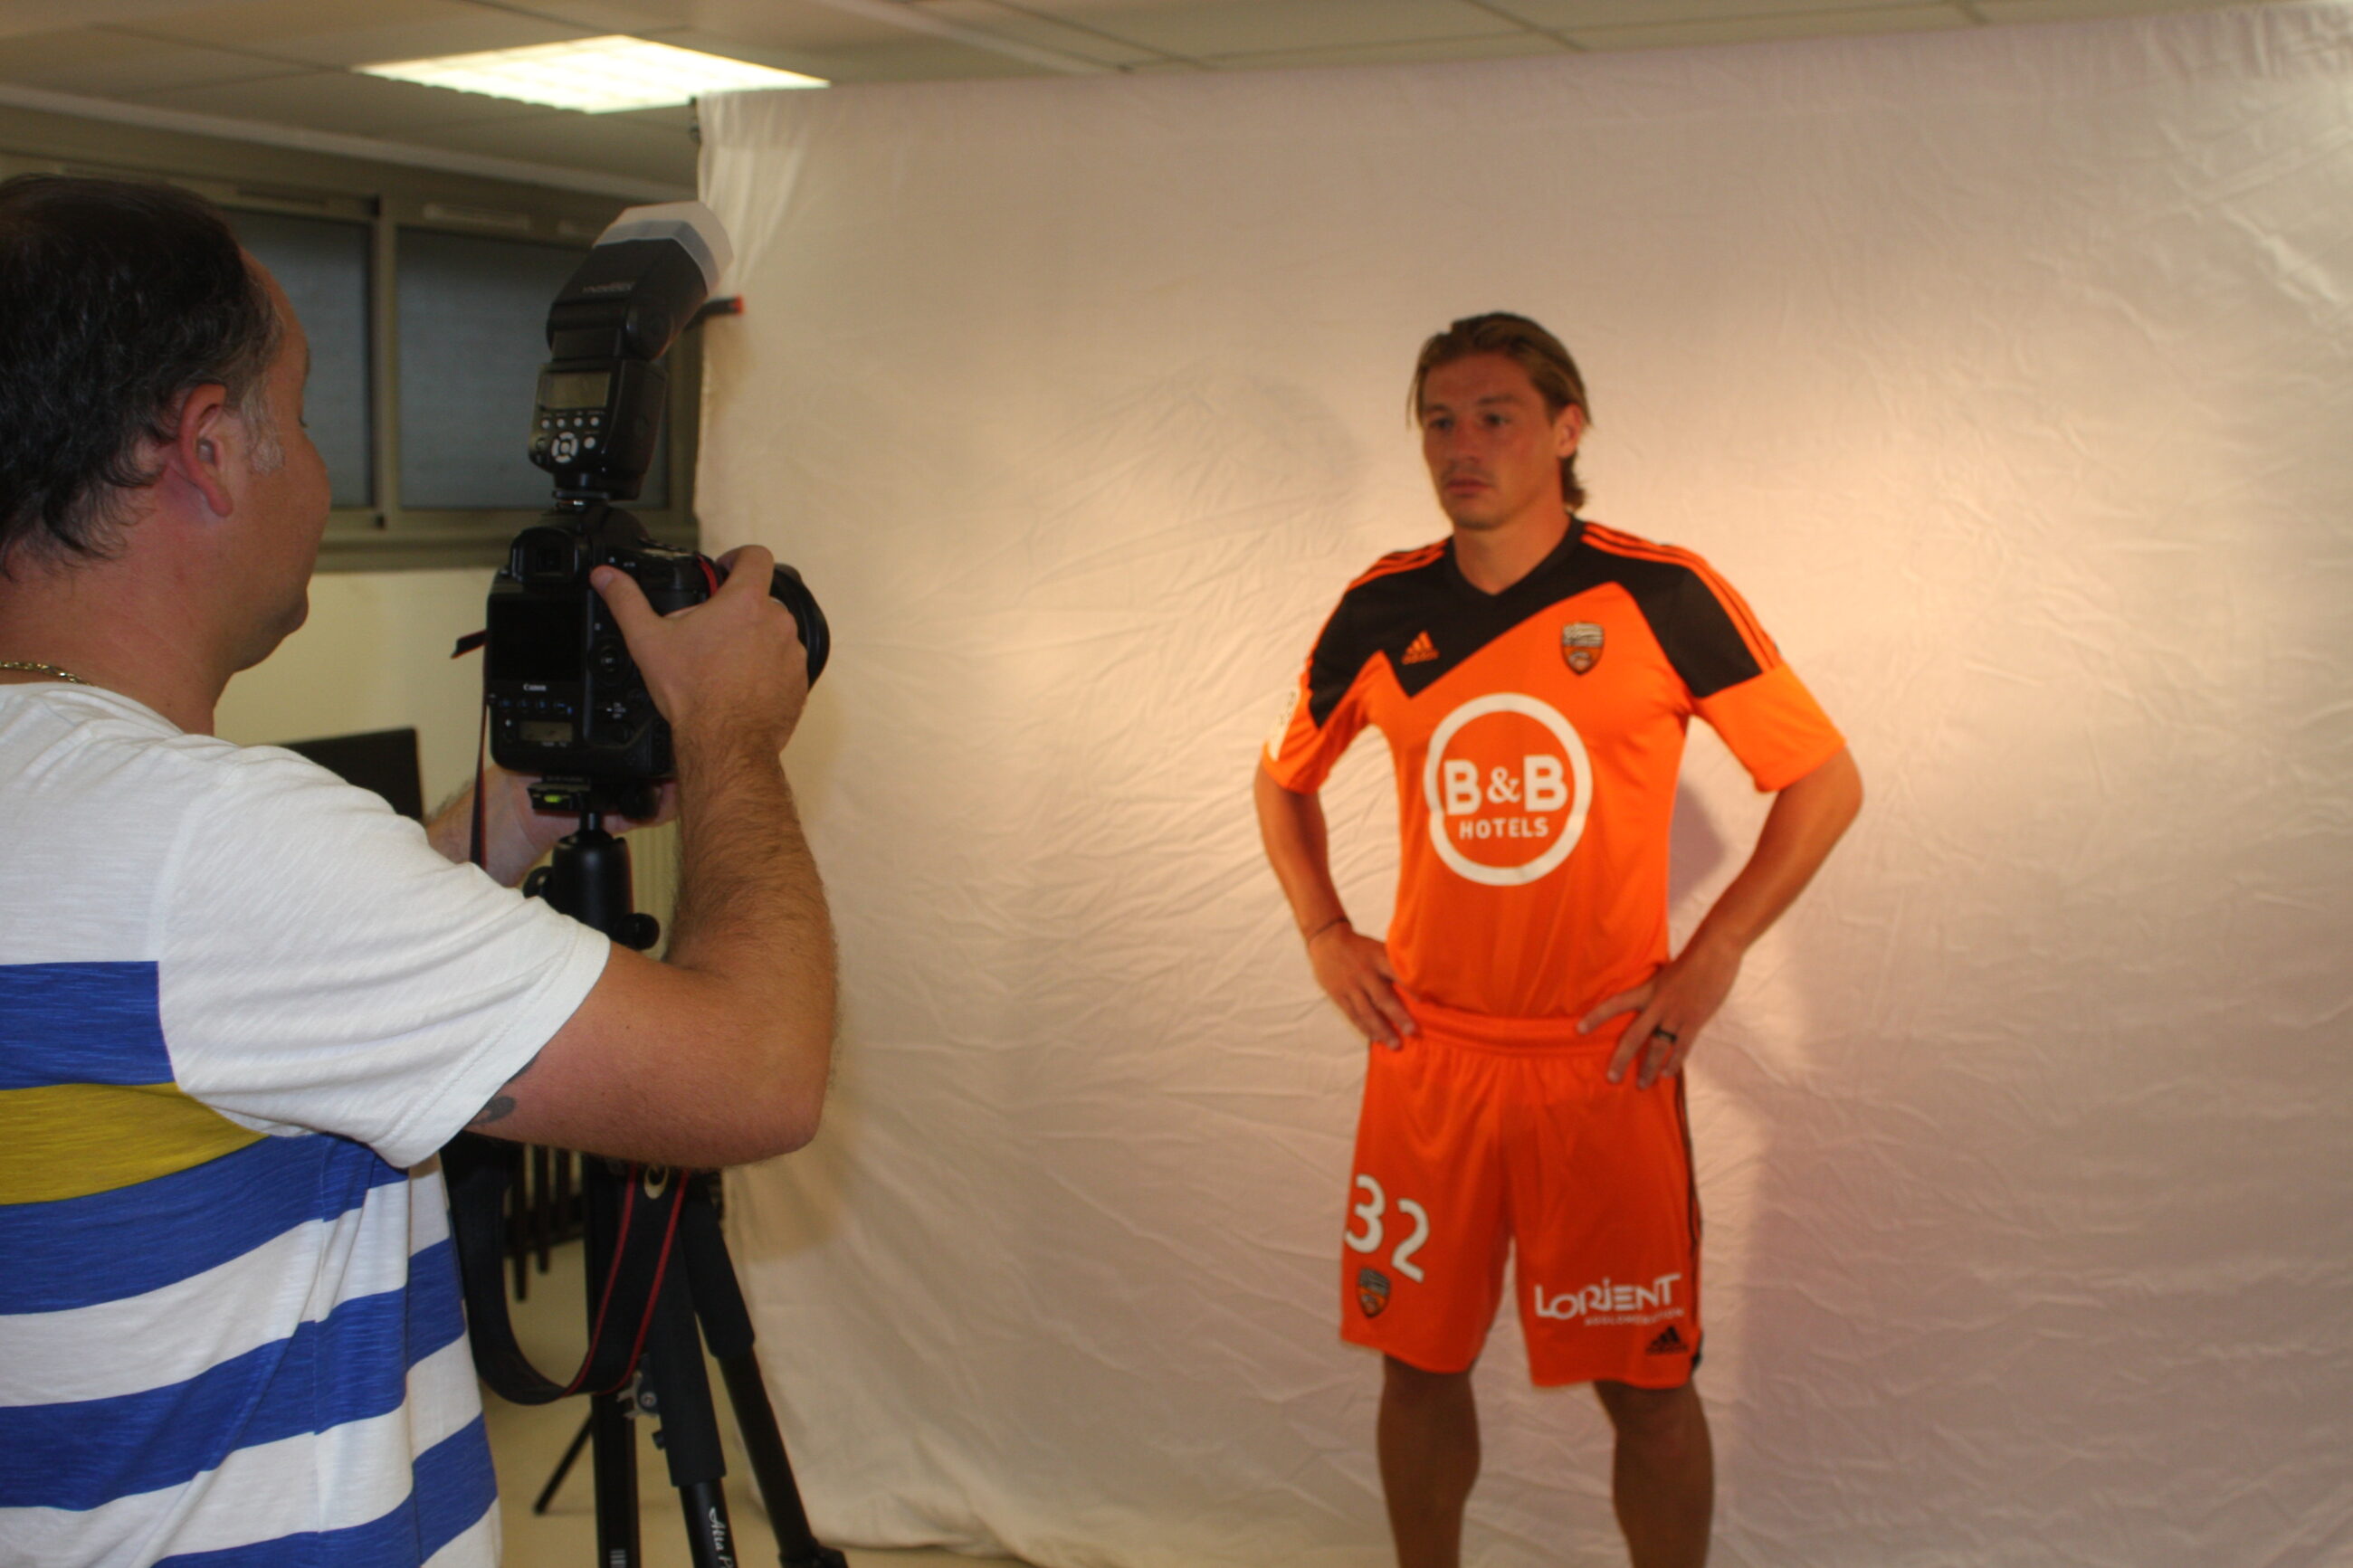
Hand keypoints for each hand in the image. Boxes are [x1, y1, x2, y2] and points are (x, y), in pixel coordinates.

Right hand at [593, 546, 809, 757]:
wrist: (724, 742)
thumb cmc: (694, 693)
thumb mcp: (648, 640)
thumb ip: (626, 601)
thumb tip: (607, 578)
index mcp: (745, 602)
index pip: (756, 555)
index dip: (739, 556)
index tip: (725, 568)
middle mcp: (777, 622)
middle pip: (760, 599)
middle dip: (737, 609)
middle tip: (711, 630)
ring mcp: (793, 653)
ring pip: (774, 633)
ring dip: (753, 640)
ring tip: (723, 662)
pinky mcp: (799, 681)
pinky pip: (784, 665)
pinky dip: (766, 669)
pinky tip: (740, 684)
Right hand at [1308, 922, 1417, 1048]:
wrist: (1326, 941)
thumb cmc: (1360, 947)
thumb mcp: (1377, 948)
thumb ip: (1393, 963)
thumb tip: (1420, 979)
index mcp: (1377, 958)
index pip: (1396, 973)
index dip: (1409, 986)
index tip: (1424, 1001)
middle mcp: (1365, 973)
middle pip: (1382, 997)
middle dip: (1398, 1015)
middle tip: (1412, 1031)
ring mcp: (1350, 986)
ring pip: (1367, 1012)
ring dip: (1382, 1030)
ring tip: (1395, 1044)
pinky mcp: (1338, 995)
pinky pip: (1353, 1015)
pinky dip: (1365, 1029)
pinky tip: (1376, 1039)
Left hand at [1581, 933, 1742, 1088]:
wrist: (1715, 952)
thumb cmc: (1691, 958)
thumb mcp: (1665, 972)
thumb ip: (1656, 988)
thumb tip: (1648, 998)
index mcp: (1647, 990)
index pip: (1615, 1004)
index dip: (1596, 1017)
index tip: (1578, 1030)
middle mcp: (1657, 1005)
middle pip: (1634, 1037)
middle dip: (1621, 1059)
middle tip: (1611, 1077)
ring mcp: (1676, 1015)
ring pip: (1657, 1049)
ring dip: (1649, 1069)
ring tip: (1642, 1084)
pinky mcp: (1694, 1022)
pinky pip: (1681, 1048)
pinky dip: (1674, 1063)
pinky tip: (1667, 1074)